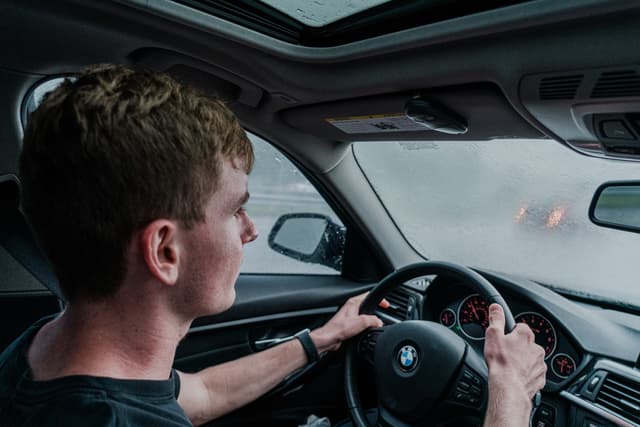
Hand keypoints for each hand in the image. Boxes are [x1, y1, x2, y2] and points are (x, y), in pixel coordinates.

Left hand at [310, 293, 382, 352]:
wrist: (328, 339)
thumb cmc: (338, 329)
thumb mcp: (361, 322)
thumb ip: (373, 320)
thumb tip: (379, 322)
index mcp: (353, 303)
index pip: (369, 295)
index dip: (379, 299)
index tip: (386, 305)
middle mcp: (351, 308)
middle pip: (367, 306)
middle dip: (376, 310)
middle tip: (382, 315)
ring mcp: (350, 317)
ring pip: (364, 316)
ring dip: (370, 321)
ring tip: (375, 325)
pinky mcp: (349, 326)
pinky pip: (361, 324)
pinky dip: (366, 327)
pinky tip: (366, 333)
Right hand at [483, 304, 546, 425]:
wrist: (508, 387)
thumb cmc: (501, 363)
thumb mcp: (493, 335)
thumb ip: (496, 319)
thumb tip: (496, 307)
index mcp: (526, 336)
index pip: (520, 327)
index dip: (510, 332)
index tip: (504, 337)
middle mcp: (537, 348)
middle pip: (526, 343)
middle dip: (517, 347)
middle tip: (504, 353)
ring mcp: (540, 364)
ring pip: (531, 358)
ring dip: (523, 360)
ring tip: (509, 366)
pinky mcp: (540, 378)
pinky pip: (534, 373)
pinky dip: (527, 374)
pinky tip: (516, 376)